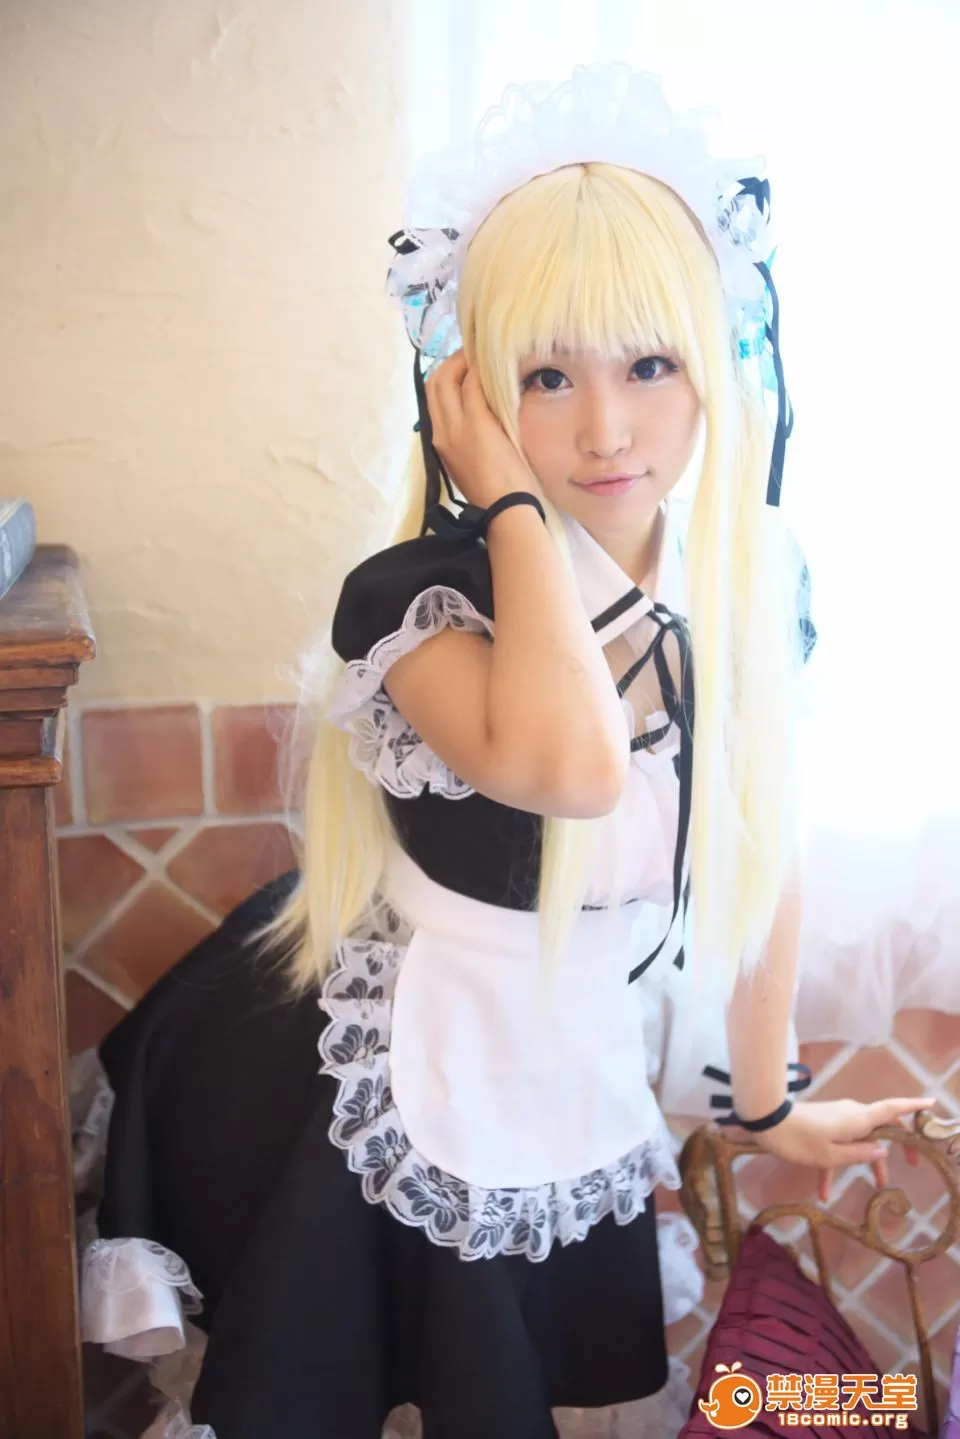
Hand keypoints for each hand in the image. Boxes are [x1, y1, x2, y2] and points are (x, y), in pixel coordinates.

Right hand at [424, 350, 538, 510]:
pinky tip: (492, 368)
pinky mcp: (477, 423)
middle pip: (434, 384)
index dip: (444, 378)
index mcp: (439, 443)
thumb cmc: (494, 493)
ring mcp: (456, 427)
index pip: (432, 400)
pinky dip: (480, 372)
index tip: (460, 369)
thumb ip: (465, 442)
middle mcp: (441, 432)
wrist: (503, 510)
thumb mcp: (468, 466)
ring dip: (462, 362)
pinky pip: (473, 386)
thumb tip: (476, 421)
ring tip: (480, 356)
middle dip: (449, 363)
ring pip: (447, 379)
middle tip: (470, 355)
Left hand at [750, 1096, 935, 1201]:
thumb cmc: (800, 1139)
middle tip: (911, 1166)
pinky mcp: (822, 1124)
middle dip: (895, 1148)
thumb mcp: (831, 1155)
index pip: (893, 1110)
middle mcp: (851, 1114)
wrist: (765, 1121)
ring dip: (865, 1161)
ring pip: (859, 1139)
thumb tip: (883, 1151)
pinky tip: (824, 1192)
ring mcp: (836, 1118)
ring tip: (875, 1187)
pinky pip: (836, 1144)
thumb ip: (860, 1154)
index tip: (932, 1106)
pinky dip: (834, 1165)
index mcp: (858, 1119)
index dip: (914, 1108)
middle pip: (880, 1128)